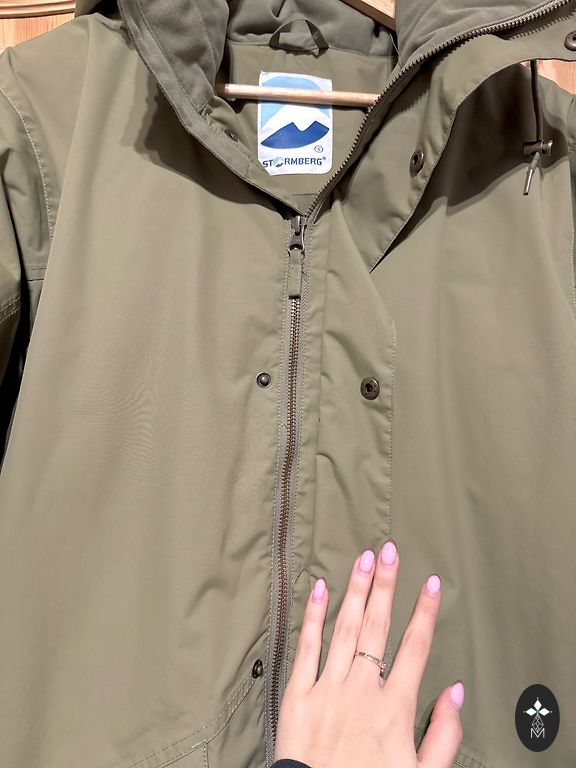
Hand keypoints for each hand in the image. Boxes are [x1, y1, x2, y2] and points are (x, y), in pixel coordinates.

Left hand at [274, 541, 463, 767]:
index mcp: (394, 708)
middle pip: (377, 627)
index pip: (414, 648)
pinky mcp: (297, 695)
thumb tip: (455, 691)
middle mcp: (362, 690)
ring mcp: (328, 689)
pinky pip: (306, 648)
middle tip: (389, 550)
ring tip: (363, 559)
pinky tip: (320, 589)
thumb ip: (443, 734)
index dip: (424, 612)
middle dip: (386, 585)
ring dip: (356, 591)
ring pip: (344, 629)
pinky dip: (314, 617)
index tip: (430, 583)